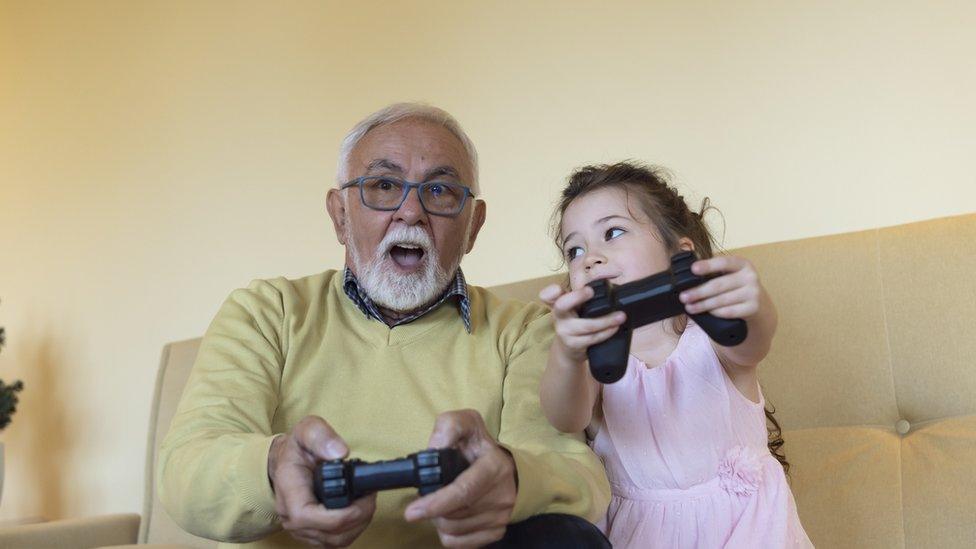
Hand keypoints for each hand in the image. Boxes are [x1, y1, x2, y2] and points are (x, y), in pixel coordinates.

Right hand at [268, 416, 376, 546]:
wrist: (286, 463)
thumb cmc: (297, 448)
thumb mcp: (307, 430)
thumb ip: (321, 436)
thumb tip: (339, 453)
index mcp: (289, 492)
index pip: (309, 516)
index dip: (342, 513)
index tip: (362, 496)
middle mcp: (291, 517)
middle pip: (330, 532)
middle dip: (359, 516)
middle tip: (371, 494)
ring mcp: (300, 529)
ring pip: (336, 541)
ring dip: (359, 524)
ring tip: (367, 501)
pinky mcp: (312, 534)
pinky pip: (336, 541)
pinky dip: (353, 528)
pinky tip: (359, 511)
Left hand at [404, 410, 516, 547]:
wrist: (509, 468)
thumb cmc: (480, 448)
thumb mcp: (467, 424)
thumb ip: (449, 426)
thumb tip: (433, 448)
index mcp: (494, 467)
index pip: (464, 491)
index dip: (436, 503)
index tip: (412, 512)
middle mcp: (502, 494)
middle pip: (453, 515)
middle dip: (433, 508)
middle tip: (430, 495)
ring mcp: (501, 516)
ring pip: (453, 530)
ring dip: (439, 520)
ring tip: (442, 503)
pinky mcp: (497, 531)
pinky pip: (460, 544)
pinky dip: (449, 533)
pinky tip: (451, 516)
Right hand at [539, 283, 626, 362]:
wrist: (568, 350)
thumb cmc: (575, 324)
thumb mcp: (574, 308)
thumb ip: (581, 297)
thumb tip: (607, 286)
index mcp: (558, 303)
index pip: (547, 295)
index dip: (551, 290)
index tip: (559, 288)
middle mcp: (558, 316)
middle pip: (561, 305)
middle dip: (576, 297)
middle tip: (591, 291)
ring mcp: (564, 331)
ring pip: (586, 325)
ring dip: (606, 321)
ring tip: (620, 316)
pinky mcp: (573, 345)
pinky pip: (592, 338)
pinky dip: (606, 333)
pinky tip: (615, 328)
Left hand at [680, 256, 762, 319]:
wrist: (759, 305)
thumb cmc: (736, 287)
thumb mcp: (730, 275)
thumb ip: (714, 272)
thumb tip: (688, 275)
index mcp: (742, 264)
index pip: (723, 262)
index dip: (708, 265)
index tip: (693, 269)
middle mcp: (750, 276)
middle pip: (719, 285)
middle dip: (698, 292)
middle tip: (683, 297)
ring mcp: (753, 293)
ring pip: (722, 300)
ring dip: (703, 305)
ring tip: (689, 307)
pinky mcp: (753, 308)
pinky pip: (729, 311)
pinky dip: (716, 313)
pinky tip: (706, 313)